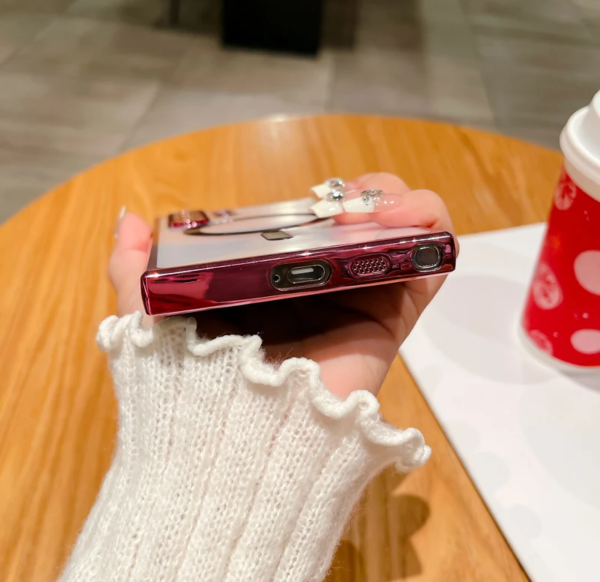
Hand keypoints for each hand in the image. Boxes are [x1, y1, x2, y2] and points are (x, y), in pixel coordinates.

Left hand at [109, 173, 453, 397]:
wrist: (233, 440)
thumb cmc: (191, 374)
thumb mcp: (151, 313)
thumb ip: (137, 268)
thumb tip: (130, 218)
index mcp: (276, 280)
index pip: (309, 223)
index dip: (320, 199)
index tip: (309, 198)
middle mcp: (322, 287)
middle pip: (362, 223)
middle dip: (366, 195)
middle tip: (345, 202)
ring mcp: (361, 300)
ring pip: (402, 235)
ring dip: (402, 204)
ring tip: (378, 209)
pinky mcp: (391, 318)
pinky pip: (431, 269)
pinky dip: (433, 234)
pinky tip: (408, 221)